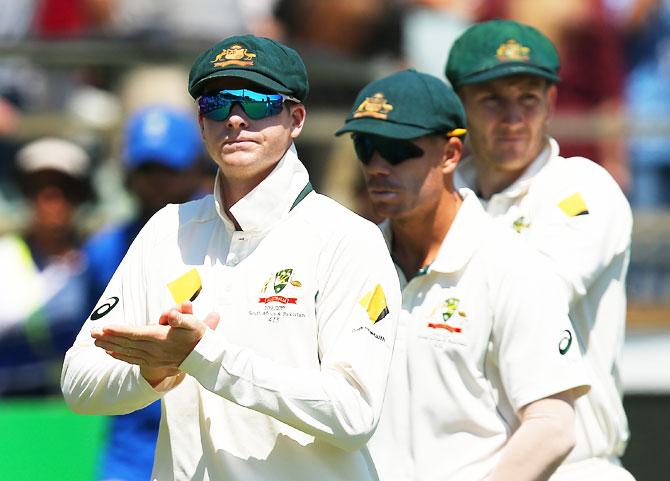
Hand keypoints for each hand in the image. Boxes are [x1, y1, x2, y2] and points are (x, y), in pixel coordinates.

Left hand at [92, 302, 219, 386]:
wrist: (205, 358)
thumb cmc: (198, 336)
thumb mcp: (193, 322)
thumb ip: (181, 317)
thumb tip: (171, 313)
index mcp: (161, 337)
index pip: (135, 333)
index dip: (119, 331)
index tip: (104, 328)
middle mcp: (154, 350)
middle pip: (127, 343)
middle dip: (109, 338)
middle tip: (92, 333)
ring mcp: (153, 358)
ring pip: (127, 351)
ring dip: (111, 346)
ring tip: (96, 342)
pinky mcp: (154, 363)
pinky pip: (133, 360)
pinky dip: (120, 356)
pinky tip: (110, 353)